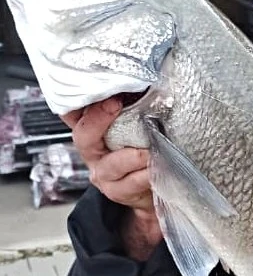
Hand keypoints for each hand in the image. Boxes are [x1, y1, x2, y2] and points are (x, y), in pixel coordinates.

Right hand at [62, 99, 162, 258]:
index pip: (72, 113)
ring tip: (148, 151)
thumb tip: (145, 84)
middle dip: (98, 119)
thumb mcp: (133, 127)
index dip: (78, 101)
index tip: (95, 88)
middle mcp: (92, 152)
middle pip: (84, 135)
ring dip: (132, 156)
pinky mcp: (118, 191)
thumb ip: (132, 108)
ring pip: (111, 164)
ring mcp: (103, 174)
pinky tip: (156, 167)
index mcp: (91, 131)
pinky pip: (130, 183)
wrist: (149, 190)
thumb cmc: (141, 151)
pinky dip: (146, 174)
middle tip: (115, 105)